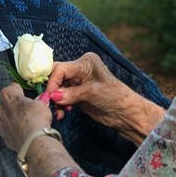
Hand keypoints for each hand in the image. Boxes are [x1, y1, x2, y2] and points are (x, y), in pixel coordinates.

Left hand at [0, 83, 53, 152]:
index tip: (20, 90)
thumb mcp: (42, 105)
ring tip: (19, 120)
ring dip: (8, 117)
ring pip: (1, 118)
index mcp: (11, 99)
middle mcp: (3, 111)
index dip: (14, 89)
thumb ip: (38, 101)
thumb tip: (40, 99)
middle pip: (1, 104)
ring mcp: (2, 126)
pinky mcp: (5, 138)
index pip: (8, 89)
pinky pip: (5, 131)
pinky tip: (19, 131)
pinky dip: (11, 130)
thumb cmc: (37, 120)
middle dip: (9, 104)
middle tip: (20, 106)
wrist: (33, 142)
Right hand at [45, 54, 165, 144]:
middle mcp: (80, 70)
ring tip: (59, 111)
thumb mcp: (92, 93)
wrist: (126, 114)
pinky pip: (62, 98)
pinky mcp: (77, 95)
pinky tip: (63, 112)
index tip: (49, 97)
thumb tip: (52, 97)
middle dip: (52, 92)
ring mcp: (78, 83)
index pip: (61, 68)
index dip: (52, 82)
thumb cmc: (115, 97)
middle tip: (50, 104)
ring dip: (56, 101)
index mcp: (85, 62)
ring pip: (57, 89)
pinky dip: (60, 105)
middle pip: (57, 77)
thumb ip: (70, 94)